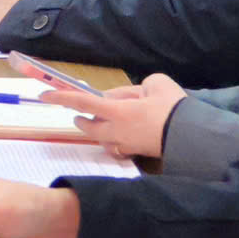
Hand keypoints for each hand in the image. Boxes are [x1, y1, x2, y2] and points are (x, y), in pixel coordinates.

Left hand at [43, 75, 185, 159]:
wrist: (194, 136)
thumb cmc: (173, 106)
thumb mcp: (155, 84)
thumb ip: (135, 88)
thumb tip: (125, 97)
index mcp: (117, 111)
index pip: (82, 102)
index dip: (62, 97)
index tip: (45, 95)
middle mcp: (116, 130)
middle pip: (88, 126)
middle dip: (83, 119)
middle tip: (83, 113)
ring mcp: (126, 145)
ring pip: (102, 139)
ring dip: (99, 130)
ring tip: (108, 120)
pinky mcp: (137, 153)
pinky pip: (118, 148)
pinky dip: (115, 141)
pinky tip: (126, 134)